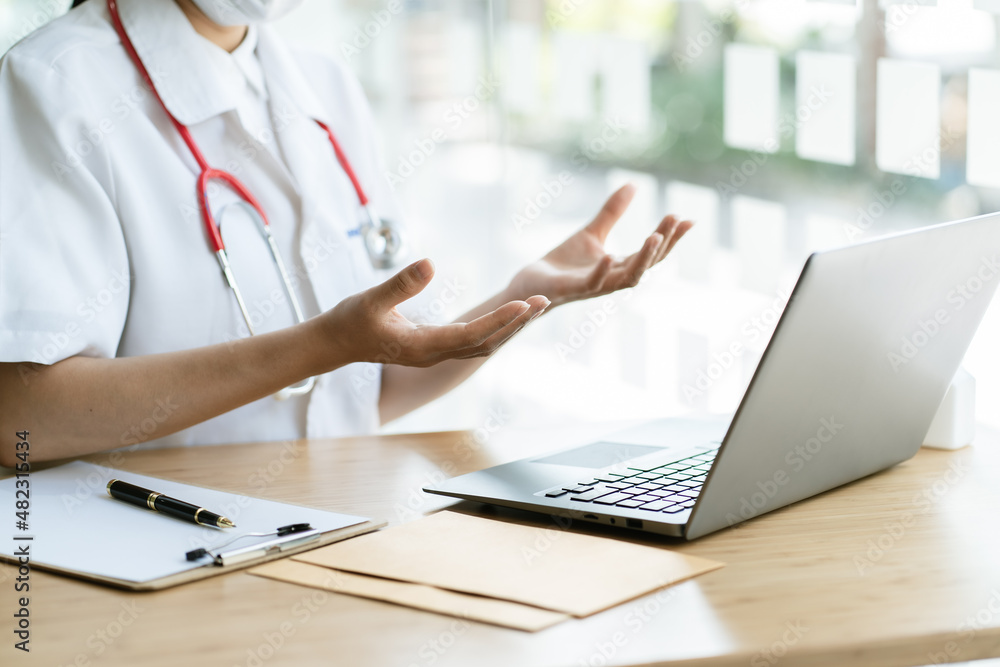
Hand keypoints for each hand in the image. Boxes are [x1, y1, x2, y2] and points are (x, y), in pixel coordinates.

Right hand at [317, 259, 548, 367]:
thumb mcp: (371, 298)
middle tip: (543, 301)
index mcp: (421, 346)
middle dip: (515, 323)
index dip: (499, 321)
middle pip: (485, 343)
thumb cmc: (350, 320)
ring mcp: (435, 354)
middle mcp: (433, 354)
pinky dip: (496, 329)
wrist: (336, 343)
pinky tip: (510, 318)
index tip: (523, 304)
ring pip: (482, 345)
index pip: (470, 335)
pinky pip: (473, 343)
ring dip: (510, 328)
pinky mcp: (434, 348)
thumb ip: (400, 284)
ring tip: (535, 307)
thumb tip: (431, 263)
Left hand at [508, 184, 692, 307]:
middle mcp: (613, 278)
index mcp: (620, 265)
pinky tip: (610, 255)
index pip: (653, 252)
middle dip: (664, 244)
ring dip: (643, 259)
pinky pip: (592, 284)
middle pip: (647, 264)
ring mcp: (595, 286)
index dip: (671, 237)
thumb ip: (612, 212)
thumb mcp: (592, 232)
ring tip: (655, 236)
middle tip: (675, 220)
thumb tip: (633, 184)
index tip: (688, 219)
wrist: (533, 283)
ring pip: (627, 278)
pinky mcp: (573, 289)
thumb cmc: (565, 263)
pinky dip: (602, 272)